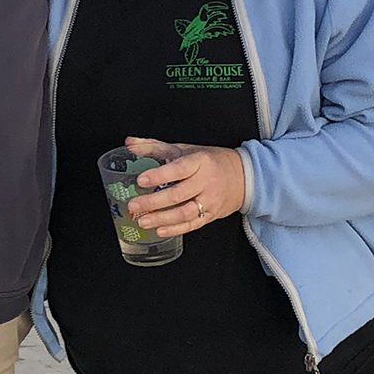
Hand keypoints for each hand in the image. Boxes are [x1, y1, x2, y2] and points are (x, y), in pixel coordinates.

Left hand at [123, 136, 245, 236]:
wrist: (243, 176)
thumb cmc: (209, 161)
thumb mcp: (184, 149)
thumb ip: (155, 146)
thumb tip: (130, 143)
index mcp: (199, 162)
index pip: (178, 169)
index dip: (159, 175)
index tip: (141, 180)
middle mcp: (206, 182)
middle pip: (178, 194)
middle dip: (154, 202)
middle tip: (134, 205)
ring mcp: (210, 200)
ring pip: (185, 212)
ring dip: (162, 218)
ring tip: (143, 220)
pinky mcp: (211, 215)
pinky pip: (192, 224)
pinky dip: (175, 229)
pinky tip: (160, 230)